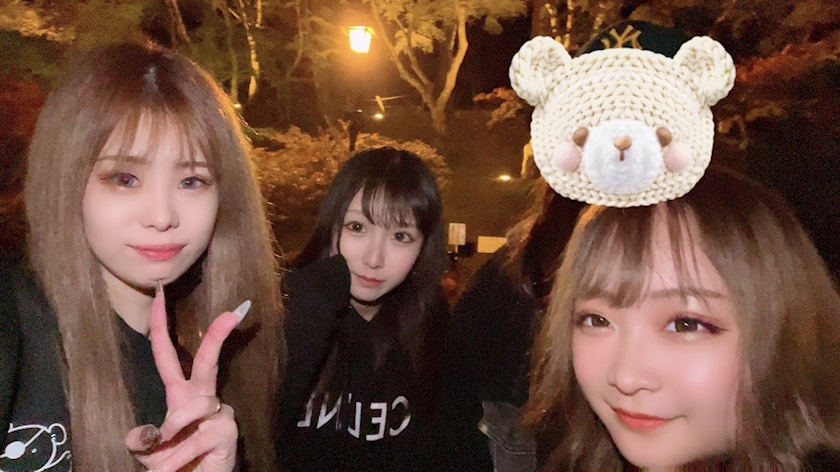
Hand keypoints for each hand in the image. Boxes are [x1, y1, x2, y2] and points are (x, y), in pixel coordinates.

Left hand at [125, 283, 249, 471]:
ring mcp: (218, 413)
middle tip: (231, 313)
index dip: (162, 326)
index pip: (168, 355)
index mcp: (180, 394)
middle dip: (217, 337)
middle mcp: (202, 398)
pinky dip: (177, 459)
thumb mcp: (151, 453)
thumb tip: (139, 433)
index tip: (161, 295)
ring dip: (169, 444)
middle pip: (206, 361)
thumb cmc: (176, 465)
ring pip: (187, 411)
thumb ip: (143, 441)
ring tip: (164, 466)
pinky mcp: (227, 431)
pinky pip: (193, 440)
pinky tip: (173, 470)